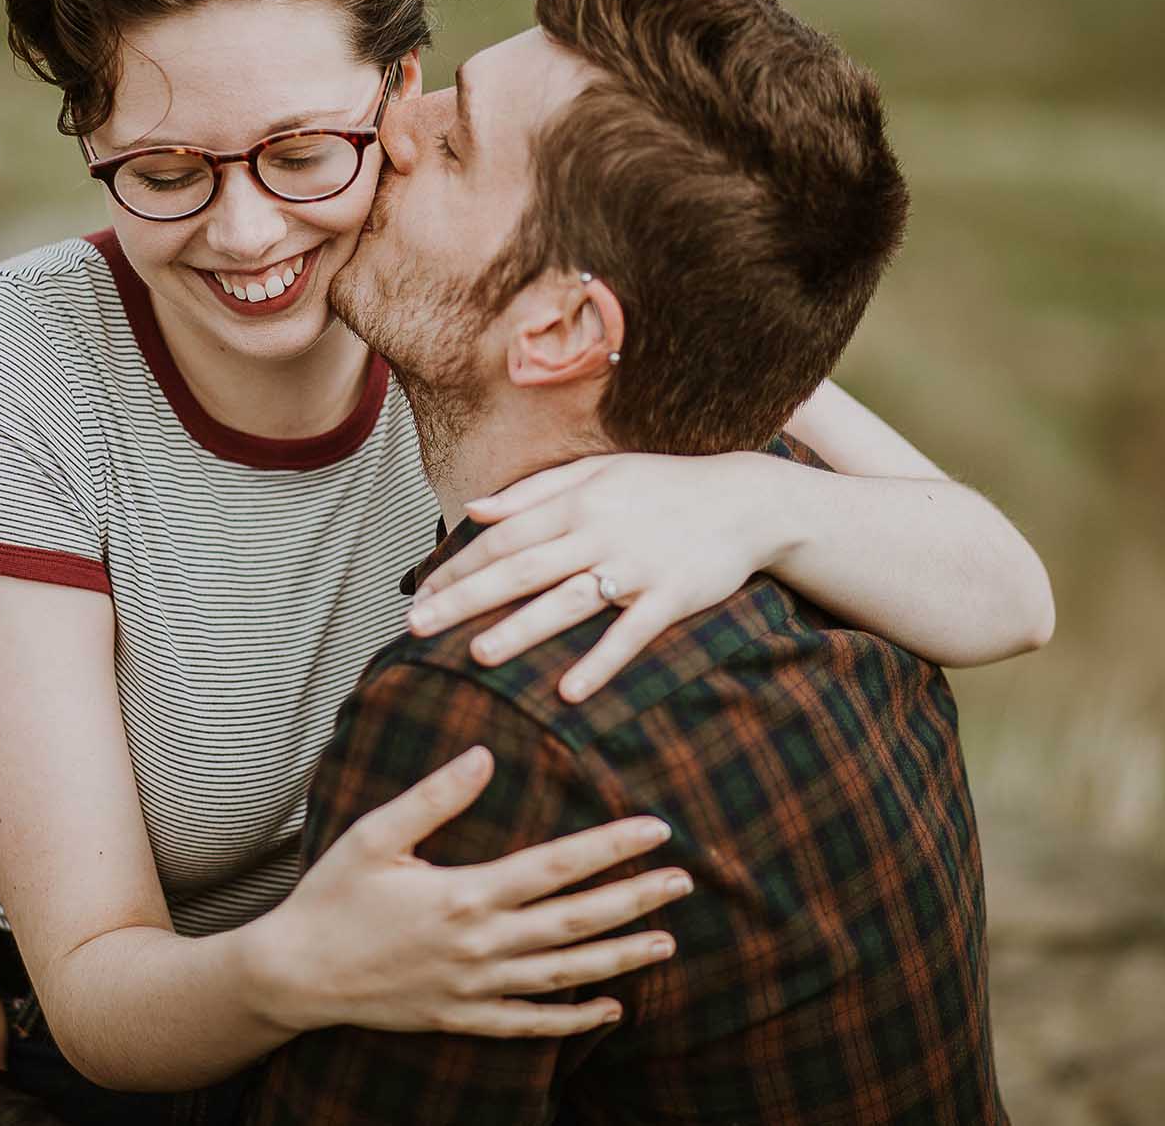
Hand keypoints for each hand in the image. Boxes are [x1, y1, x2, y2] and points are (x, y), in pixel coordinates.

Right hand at [252, 746, 687, 1036]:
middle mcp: (479, 944)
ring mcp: (474, 987)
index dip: (611, 847)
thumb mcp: (376, 835)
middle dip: (635, 899)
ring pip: (565, 974)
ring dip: (620, 957)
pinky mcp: (462, 1017)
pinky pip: (531, 1023)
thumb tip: (485, 754)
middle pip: (576, 922)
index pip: (557, 867)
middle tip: (684, 882)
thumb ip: (435, 796)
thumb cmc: (332, 896)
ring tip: (666, 941)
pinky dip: (574, 1017)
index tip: (655, 830)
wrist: (294, 974)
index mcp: (464, 894)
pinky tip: (611, 1006)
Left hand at [407, 453, 783, 700]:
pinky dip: (600, 662)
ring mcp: (636, 566)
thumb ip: (534, 490)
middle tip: (417, 628)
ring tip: (477, 656)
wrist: (746, 501)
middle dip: (465, 599)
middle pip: (521, 569)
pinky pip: (630, 634)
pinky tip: (568, 692)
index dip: (458, 566)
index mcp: (577, 502)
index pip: (503, 537)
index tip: (419, 593)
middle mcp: (599, 532)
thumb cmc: (665, 487)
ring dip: (522, 629)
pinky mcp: (671, 597)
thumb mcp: (599, 473)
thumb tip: (474, 508)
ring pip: (568, 601)